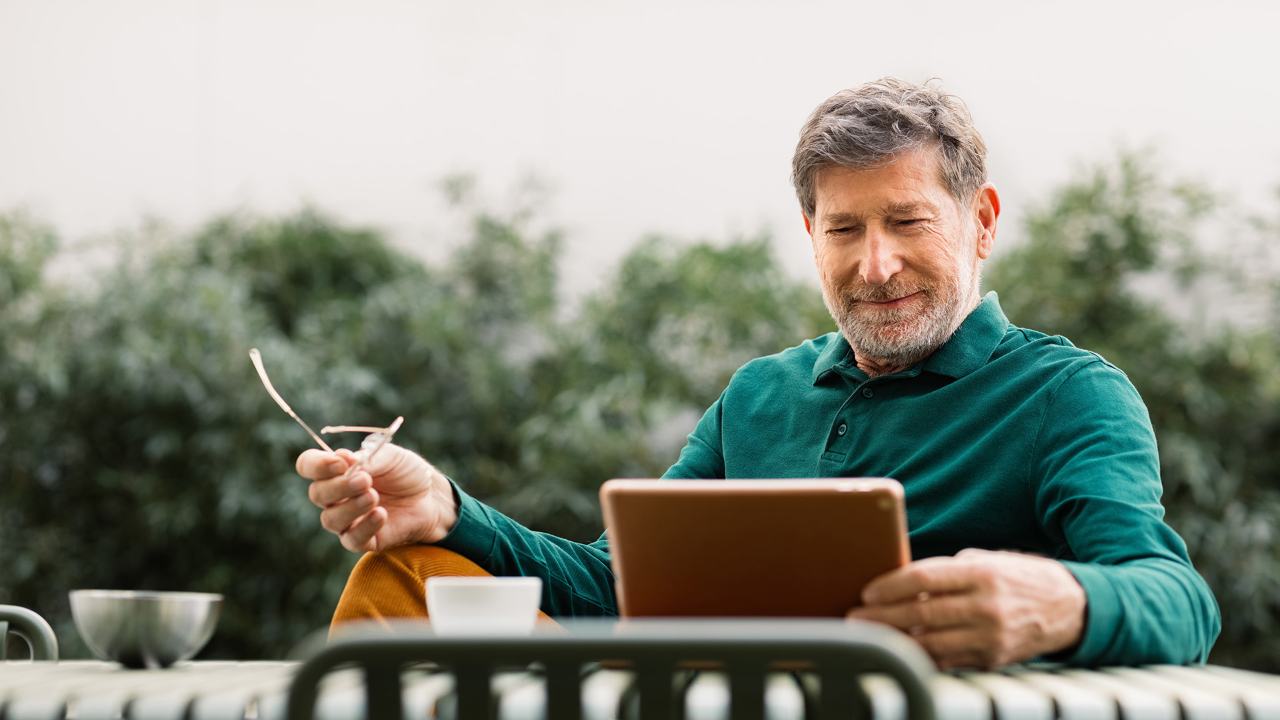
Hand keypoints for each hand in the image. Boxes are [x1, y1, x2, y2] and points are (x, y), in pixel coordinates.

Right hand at [295, 443, 457, 552]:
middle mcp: (335, 496)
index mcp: (336, 470)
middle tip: (366, 480)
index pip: (308, 465)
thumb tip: (342, 459)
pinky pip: (352, 539)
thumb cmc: (406, 472)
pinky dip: (365, 526)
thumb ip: (366, 458)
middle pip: (317, 494)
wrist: (431, 496)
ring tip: (374, 496)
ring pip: (330, 519)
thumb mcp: (390, 456)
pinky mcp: (362, 540)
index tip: (341, 462)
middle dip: (339, 486)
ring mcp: (347, 520)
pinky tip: (381, 514)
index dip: (317, 464)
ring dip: (351, 507)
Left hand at [846, 548, 1085, 669]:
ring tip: (867, 636)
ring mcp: (990, 636)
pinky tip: (898, 650)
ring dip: (894, 640)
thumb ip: (947, 572)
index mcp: (981, 573)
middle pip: (921, 613)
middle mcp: (986, 606)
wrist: (1070, 607)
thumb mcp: (986, 561)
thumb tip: (900, 581)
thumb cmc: (1017, 577)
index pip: (925, 578)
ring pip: (930, 642)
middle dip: (881, 618)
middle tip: (853, 618)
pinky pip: (947, 659)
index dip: (890, 586)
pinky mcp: (992, 658)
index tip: (867, 592)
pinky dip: (919, 655)